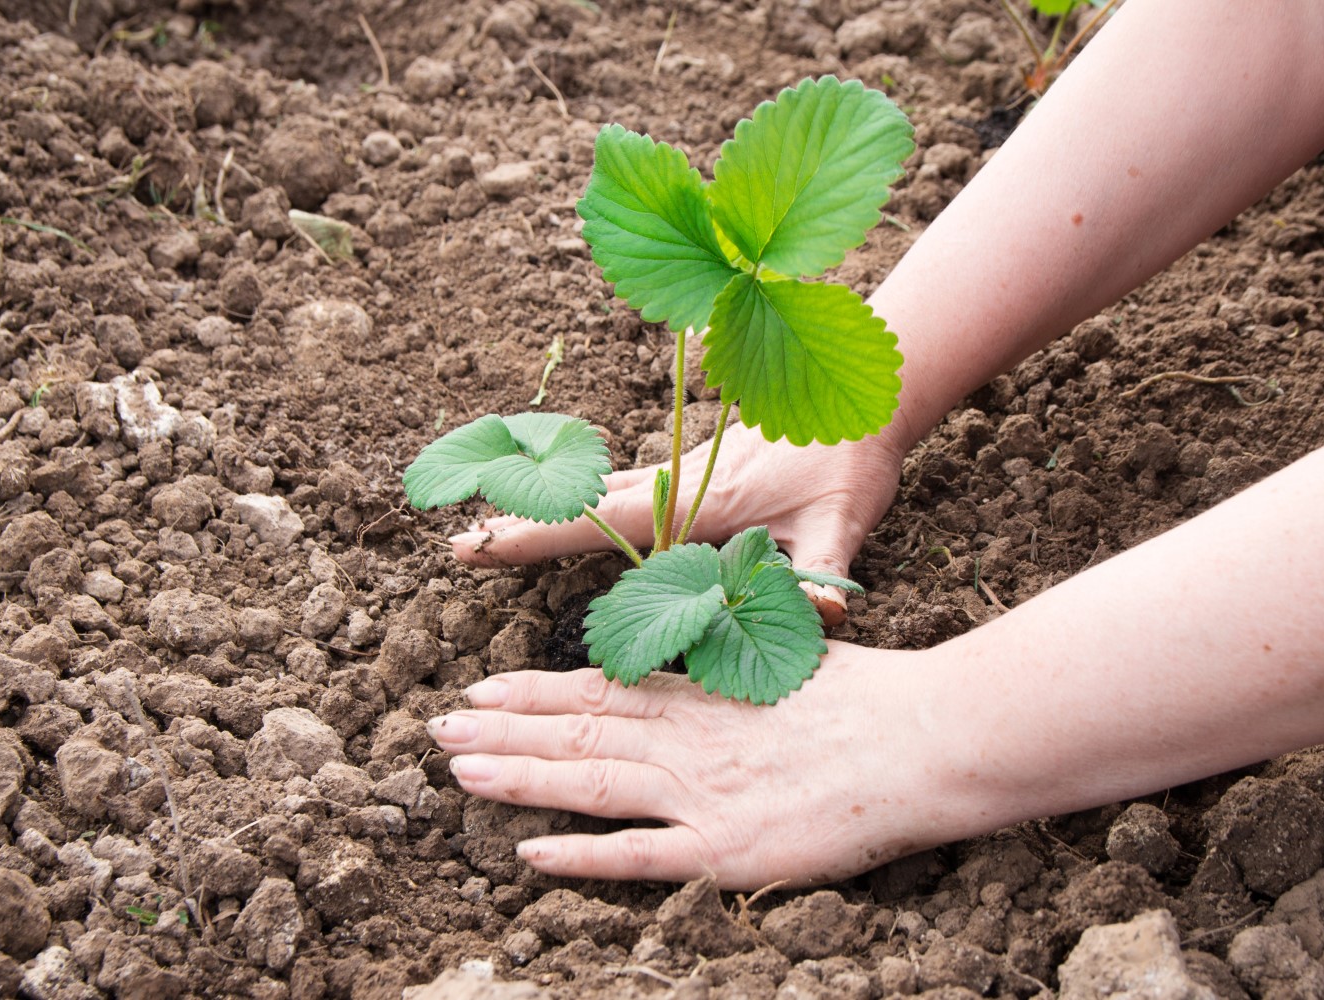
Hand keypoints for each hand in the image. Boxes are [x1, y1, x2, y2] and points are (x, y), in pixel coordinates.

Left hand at [427, 644, 952, 889]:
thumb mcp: (784, 665)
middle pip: (578, 730)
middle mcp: (688, 740)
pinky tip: (532, 853)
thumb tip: (692, 659)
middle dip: (503, 729)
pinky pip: (638, 854)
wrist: (921, 740)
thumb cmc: (866, 699)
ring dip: (520, 777)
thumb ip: (728, 670)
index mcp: (703, 695)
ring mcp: (702, 794)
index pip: (600, 690)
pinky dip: (582, 854)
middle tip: (437, 728)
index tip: (482, 689)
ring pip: (591, 782)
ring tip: (460, 772)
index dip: (534, 691)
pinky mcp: (725, 849)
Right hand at [448, 422, 906, 623]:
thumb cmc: (851, 460)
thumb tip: (824, 614)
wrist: (865, 395)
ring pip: (603, 489)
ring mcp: (687, 472)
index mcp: (702, 503)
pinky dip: (590, 493)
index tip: (478, 541)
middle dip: (521, 523)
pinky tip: (575, 500)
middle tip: (458, 543)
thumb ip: (826, 571)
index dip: (539, 534)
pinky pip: (630, 483)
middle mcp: (681, 484)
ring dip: (550, 504)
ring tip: (494, 519)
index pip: (604, 523)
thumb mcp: (844, 522)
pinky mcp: (700, 468)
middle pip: (585, 505)